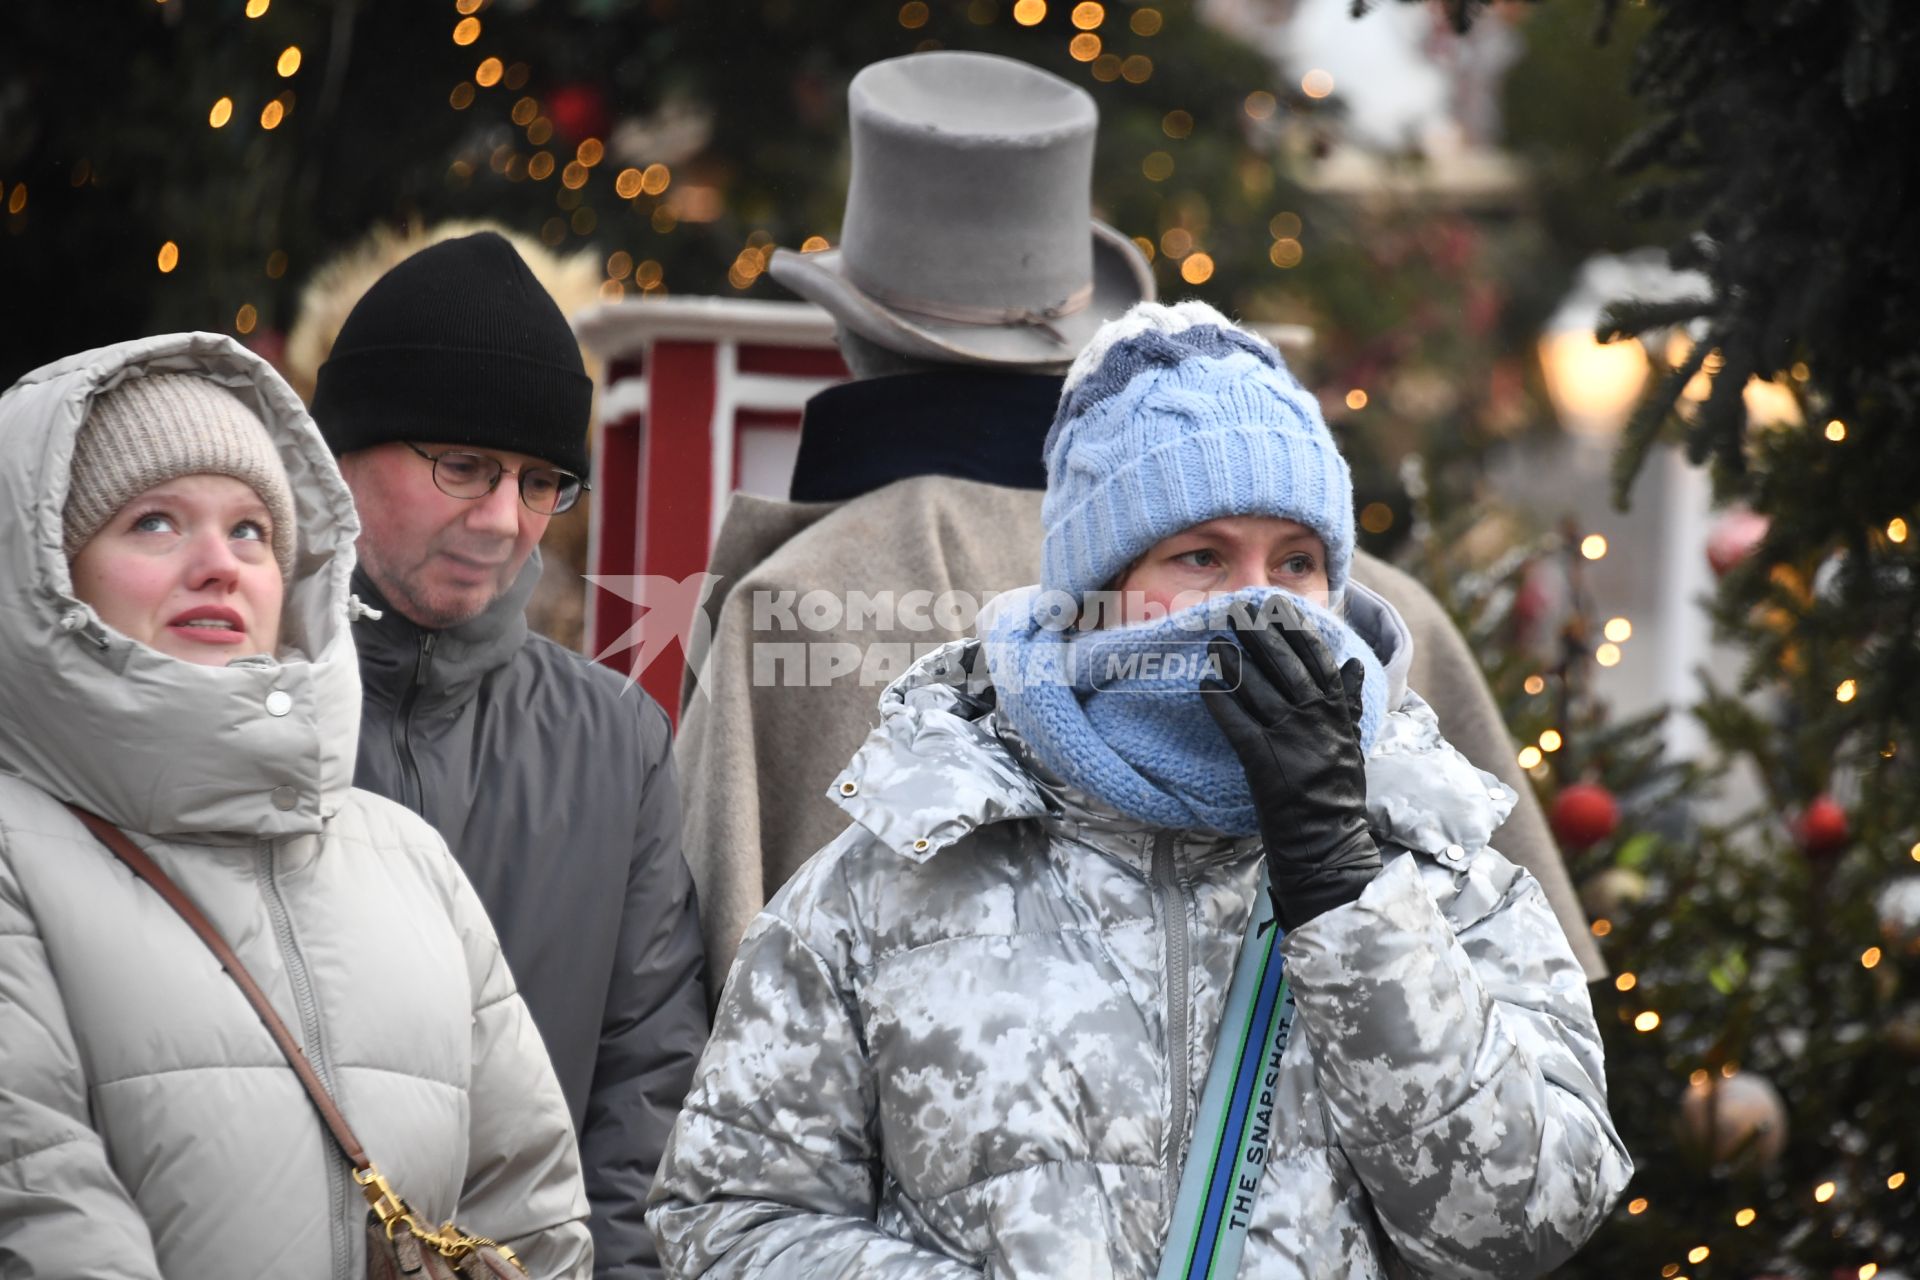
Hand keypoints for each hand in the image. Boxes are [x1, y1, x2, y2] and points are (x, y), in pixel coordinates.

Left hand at [1201, 601, 1379, 930]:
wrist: (1327, 842)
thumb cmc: (1338, 793)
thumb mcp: (1353, 743)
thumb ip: (1350, 702)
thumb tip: (1356, 663)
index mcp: (1336, 713)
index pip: (1316, 660)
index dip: (1295, 630)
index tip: (1278, 607)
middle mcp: (1314, 720)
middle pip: (1283, 666)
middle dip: (1259, 635)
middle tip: (1236, 613)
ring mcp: (1288, 739)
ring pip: (1256, 689)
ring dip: (1234, 663)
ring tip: (1215, 642)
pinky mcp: (1262, 761)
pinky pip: (1236, 723)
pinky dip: (1220, 701)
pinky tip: (1205, 683)